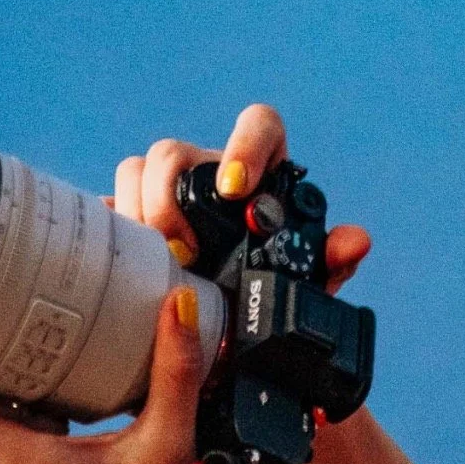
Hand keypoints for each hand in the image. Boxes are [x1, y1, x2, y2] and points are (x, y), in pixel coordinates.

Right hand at [111, 104, 370, 295]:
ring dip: (136, 211)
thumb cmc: (271, 296)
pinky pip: (109, 205)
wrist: (229, 337)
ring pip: (136, 169)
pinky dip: (109, 226)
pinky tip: (114, 259)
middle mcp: (209, 173)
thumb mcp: (303, 286)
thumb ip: (331, 262)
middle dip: (169, 196)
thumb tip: (355, 243)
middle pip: (176, 151)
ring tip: (149, 259)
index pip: (257, 126)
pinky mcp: (132, 218)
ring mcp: (165, 192)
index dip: (244, 146)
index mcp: (260, 173)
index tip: (235, 189)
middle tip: (181, 249)